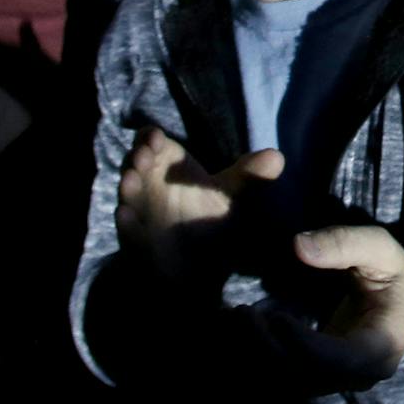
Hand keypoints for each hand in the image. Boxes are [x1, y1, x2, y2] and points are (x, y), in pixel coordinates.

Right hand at [116, 127, 284, 287]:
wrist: (204, 266)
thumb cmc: (212, 218)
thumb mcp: (233, 196)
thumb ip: (250, 176)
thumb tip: (276, 157)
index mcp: (167, 166)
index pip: (150, 143)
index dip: (148, 138)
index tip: (155, 138)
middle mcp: (148, 186)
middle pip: (132, 166)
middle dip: (135, 160)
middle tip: (141, 158)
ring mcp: (140, 214)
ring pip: (127, 197)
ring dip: (127, 189)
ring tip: (130, 181)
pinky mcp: (138, 243)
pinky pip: (128, 233)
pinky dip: (127, 226)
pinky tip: (127, 217)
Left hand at [256, 225, 403, 389]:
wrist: (403, 312)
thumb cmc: (393, 279)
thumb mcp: (381, 251)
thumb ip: (345, 244)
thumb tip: (298, 246)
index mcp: (379, 347)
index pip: (339, 361)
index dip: (304, 345)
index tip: (277, 317)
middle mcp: (355, 376)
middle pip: (304, 377)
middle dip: (268, 347)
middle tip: (242, 313)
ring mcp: (333, 382)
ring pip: (286, 384)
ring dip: (256, 354)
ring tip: (238, 317)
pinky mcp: (314, 379)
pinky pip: (280, 378)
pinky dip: (257, 356)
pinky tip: (243, 328)